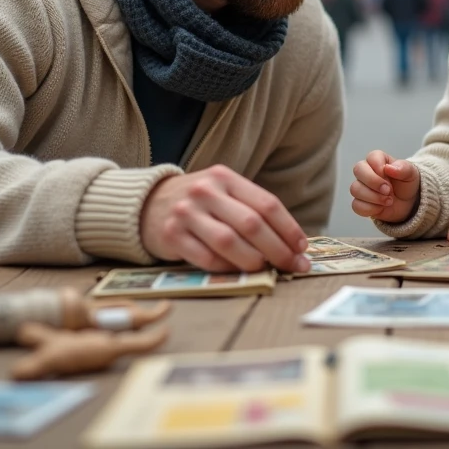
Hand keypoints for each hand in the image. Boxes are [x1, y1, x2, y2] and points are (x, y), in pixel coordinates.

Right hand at [140, 164, 309, 273]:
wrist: (147, 204)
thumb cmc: (199, 203)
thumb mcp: (223, 193)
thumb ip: (251, 210)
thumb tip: (291, 244)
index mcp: (225, 177)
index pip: (266, 203)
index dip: (288, 228)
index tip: (302, 247)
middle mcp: (205, 191)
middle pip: (252, 224)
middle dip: (278, 250)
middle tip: (293, 266)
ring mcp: (186, 213)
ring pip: (230, 243)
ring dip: (254, 261)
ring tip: (266, 269)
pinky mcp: (171, 235)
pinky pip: (207, 259)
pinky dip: (228, 268)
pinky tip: (238, 271)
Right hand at [349, 150, 419, 222]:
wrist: (407, 203)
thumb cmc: (406, 184)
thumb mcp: (411, 173)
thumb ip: (403, 168)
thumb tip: (388, 168)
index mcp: (378, 159)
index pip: (372, 157)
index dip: (380, 169)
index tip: (390, 178)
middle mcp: (366, 171)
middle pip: (358, 170)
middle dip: (374, 182)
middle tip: (388, 190)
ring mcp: (361, 187)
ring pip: (355, 189)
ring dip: (374, 197)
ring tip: (389, 201)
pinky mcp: (360, 202)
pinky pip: (356, 206)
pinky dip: (371, 209)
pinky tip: (381, 208)